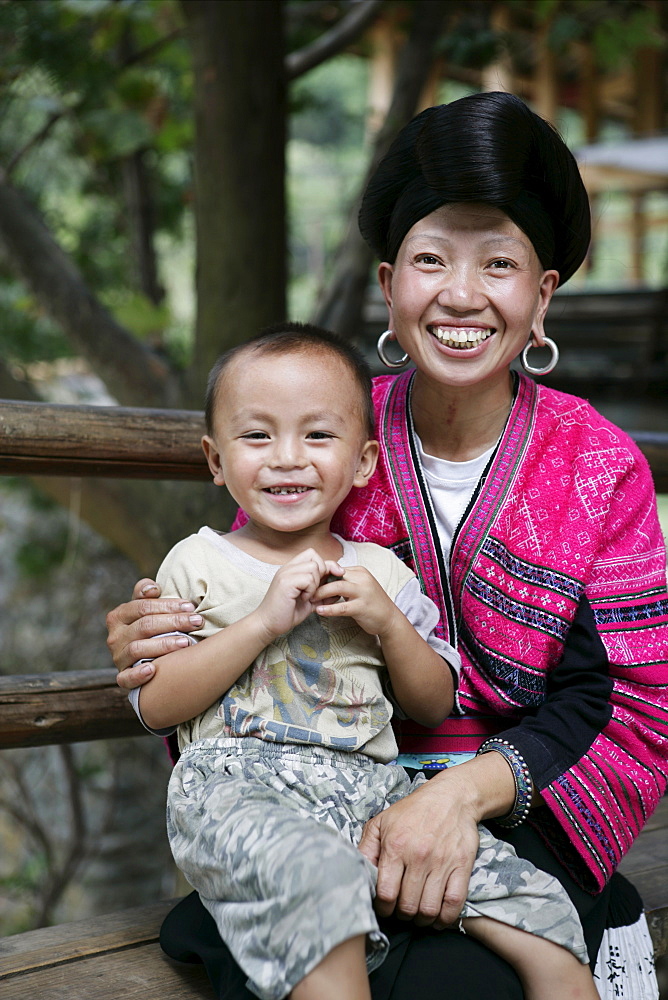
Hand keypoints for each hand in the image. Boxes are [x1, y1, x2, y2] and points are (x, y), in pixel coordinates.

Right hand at [107, 578, 202, 685]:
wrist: (146, 657)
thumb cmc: (151, 626)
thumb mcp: (146, 607)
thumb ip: (146, 593)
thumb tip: (152, 589)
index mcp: (119, 616)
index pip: (142, 607)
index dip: (168, 605)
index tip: (190, 606)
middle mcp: (115, 637)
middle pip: (144, 626)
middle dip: (173, 622)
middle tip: (197, 622)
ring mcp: (118, 657)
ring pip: (138, 649)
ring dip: (163, 645)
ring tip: (186, 643)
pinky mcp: (123, 677)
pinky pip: (126, 678)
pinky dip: (138, 674)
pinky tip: (153, 670)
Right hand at [255, 549, 328, 638]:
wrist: (269, 624)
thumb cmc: (288, 612)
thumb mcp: (310, 598)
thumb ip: (322, 588)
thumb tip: (340, 582)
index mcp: (292, 569)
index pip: (312, 554)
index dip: (326, 564)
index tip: (334, 576)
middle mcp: (287, 567)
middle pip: (315, 557)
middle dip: (322, 573)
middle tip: (316, 590)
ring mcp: (285, 573)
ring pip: (313, 568)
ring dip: (315, 584)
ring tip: (307, 596)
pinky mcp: (285, 582)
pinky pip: (308, 579)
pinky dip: (310, 590)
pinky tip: (303, 599)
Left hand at [314, 565, 399, 636]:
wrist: (389, 618)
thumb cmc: (370, 603)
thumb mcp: (358, 586)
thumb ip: (343, 582)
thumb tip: (321, 579)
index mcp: (359, 571)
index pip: (335, 568)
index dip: (320, 575)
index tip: (308, 582)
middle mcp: (362, 578)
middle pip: (334, 575)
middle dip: (317, 582)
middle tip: (304, 590)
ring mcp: (363, 592)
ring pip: (337, 588)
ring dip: (320, 593)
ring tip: (309, 599)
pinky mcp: (362, 607)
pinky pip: (342, 607)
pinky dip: (329, 609)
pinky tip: (319, 611)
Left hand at [358, 766, 481, 928]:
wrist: (451, 796)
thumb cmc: (413, 810)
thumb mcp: (382, 822)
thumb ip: (366, 848)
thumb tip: (357, 872)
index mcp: (396, 846)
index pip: (386, 894)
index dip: (383, 907)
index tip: (384, 907)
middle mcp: (419, 856)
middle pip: (408, 906)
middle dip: (402, 914)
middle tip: (401, 910)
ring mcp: (442, 863)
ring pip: (429, 910)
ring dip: (421, 920)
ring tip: (417, 914)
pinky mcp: (462, 866)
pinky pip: (454, 904)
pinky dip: (445, 919)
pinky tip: (437, 916)